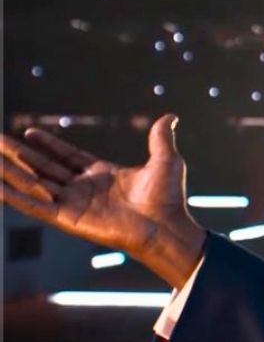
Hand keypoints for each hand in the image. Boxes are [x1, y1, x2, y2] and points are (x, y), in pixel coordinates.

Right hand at [0, 113, 205, 286]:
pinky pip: (34, 205)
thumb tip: (170, 116)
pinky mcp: (66, 218)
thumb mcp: (165, 160)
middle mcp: (83, 188)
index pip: (67, 157)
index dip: (49, 145)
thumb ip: (159, 138)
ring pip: (34, 183)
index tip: (29, 133)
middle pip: (44, 167)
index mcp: (101, 175)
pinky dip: (13, 195)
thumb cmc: (168, 198)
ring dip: (11, 171)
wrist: (165, 226)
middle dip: (21, 154)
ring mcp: (73, 203)